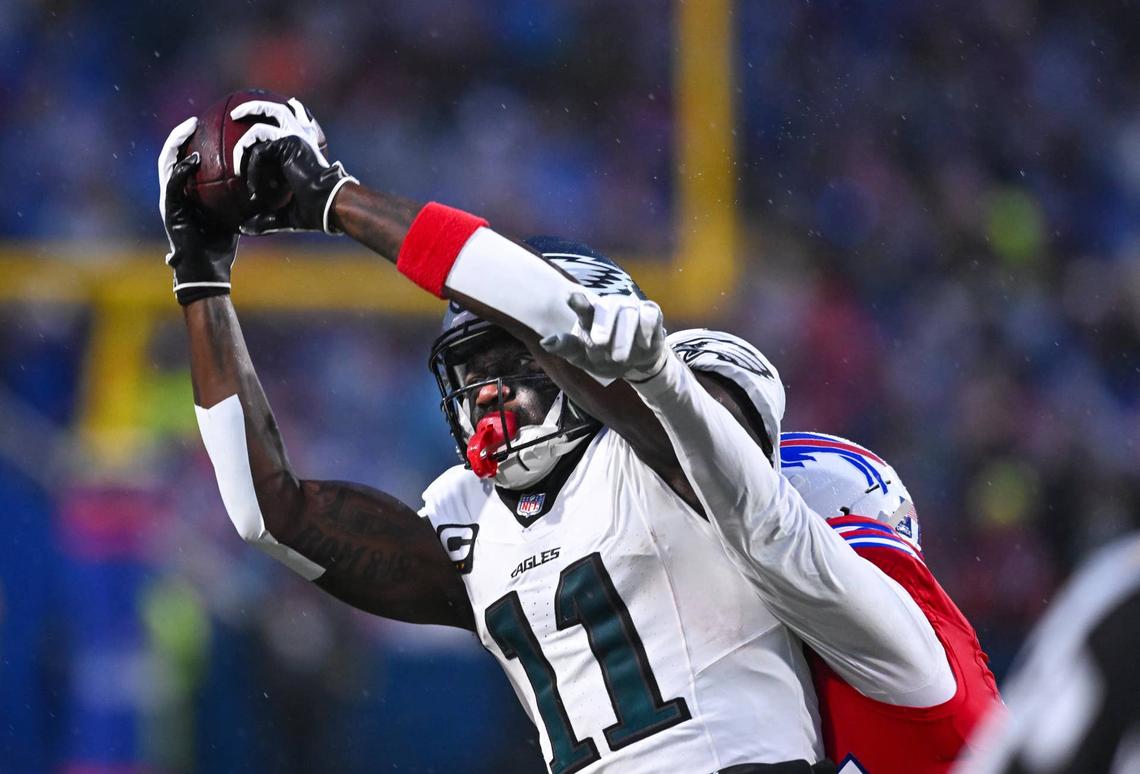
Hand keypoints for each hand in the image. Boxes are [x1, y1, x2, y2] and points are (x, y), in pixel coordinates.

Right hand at [159, 117, 238, 305]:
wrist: (209, 269)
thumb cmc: (222, 244)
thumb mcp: (234, 213)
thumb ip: (240, 195)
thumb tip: (266, 181)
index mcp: (187, 192)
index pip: (184, 159)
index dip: (191, 141)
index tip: (206, 124)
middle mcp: (174, 192)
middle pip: (171, 155)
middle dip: (180, 135)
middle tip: (195, 120)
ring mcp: (169, 200)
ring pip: (167, 164)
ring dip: (176, 144)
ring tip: (189, 129)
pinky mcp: (170, 210)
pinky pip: (173, 184)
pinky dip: (182, 170)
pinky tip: (193, 160)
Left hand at [230, 98, 357, 234]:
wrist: (328, 205)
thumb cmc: (314, 211)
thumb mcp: (284, 214)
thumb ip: (265, 218)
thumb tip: (245, 229)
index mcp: (303, 152)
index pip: (288, 131)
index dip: (269, 131)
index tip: (249, 146)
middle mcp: (302, 139)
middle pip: (279, 111)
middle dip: (256, 108)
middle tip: (235, 115)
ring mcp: (296, 137)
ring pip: (266, 118)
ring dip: (247, 116)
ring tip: (230, 121)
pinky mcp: (289, 141)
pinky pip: (259, 149)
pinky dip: (249, 165)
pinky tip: (245, 180)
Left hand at [540, 292, 668, 381]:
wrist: (635, 364)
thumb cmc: (603, 356)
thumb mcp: (583, 358)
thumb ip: (567, 348)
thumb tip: (545, 342)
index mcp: (591, 315)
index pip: (583, 306)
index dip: (579, 302)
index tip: (572, 297)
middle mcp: (611, 307)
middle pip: (607, 308)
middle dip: (603, 326)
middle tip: (598, 344)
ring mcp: (631, 308)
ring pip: (628, 314)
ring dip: (623, 338)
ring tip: (619, 358)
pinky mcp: (651, 312)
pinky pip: (649, 315)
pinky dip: (645, 330)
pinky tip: (643, 345)